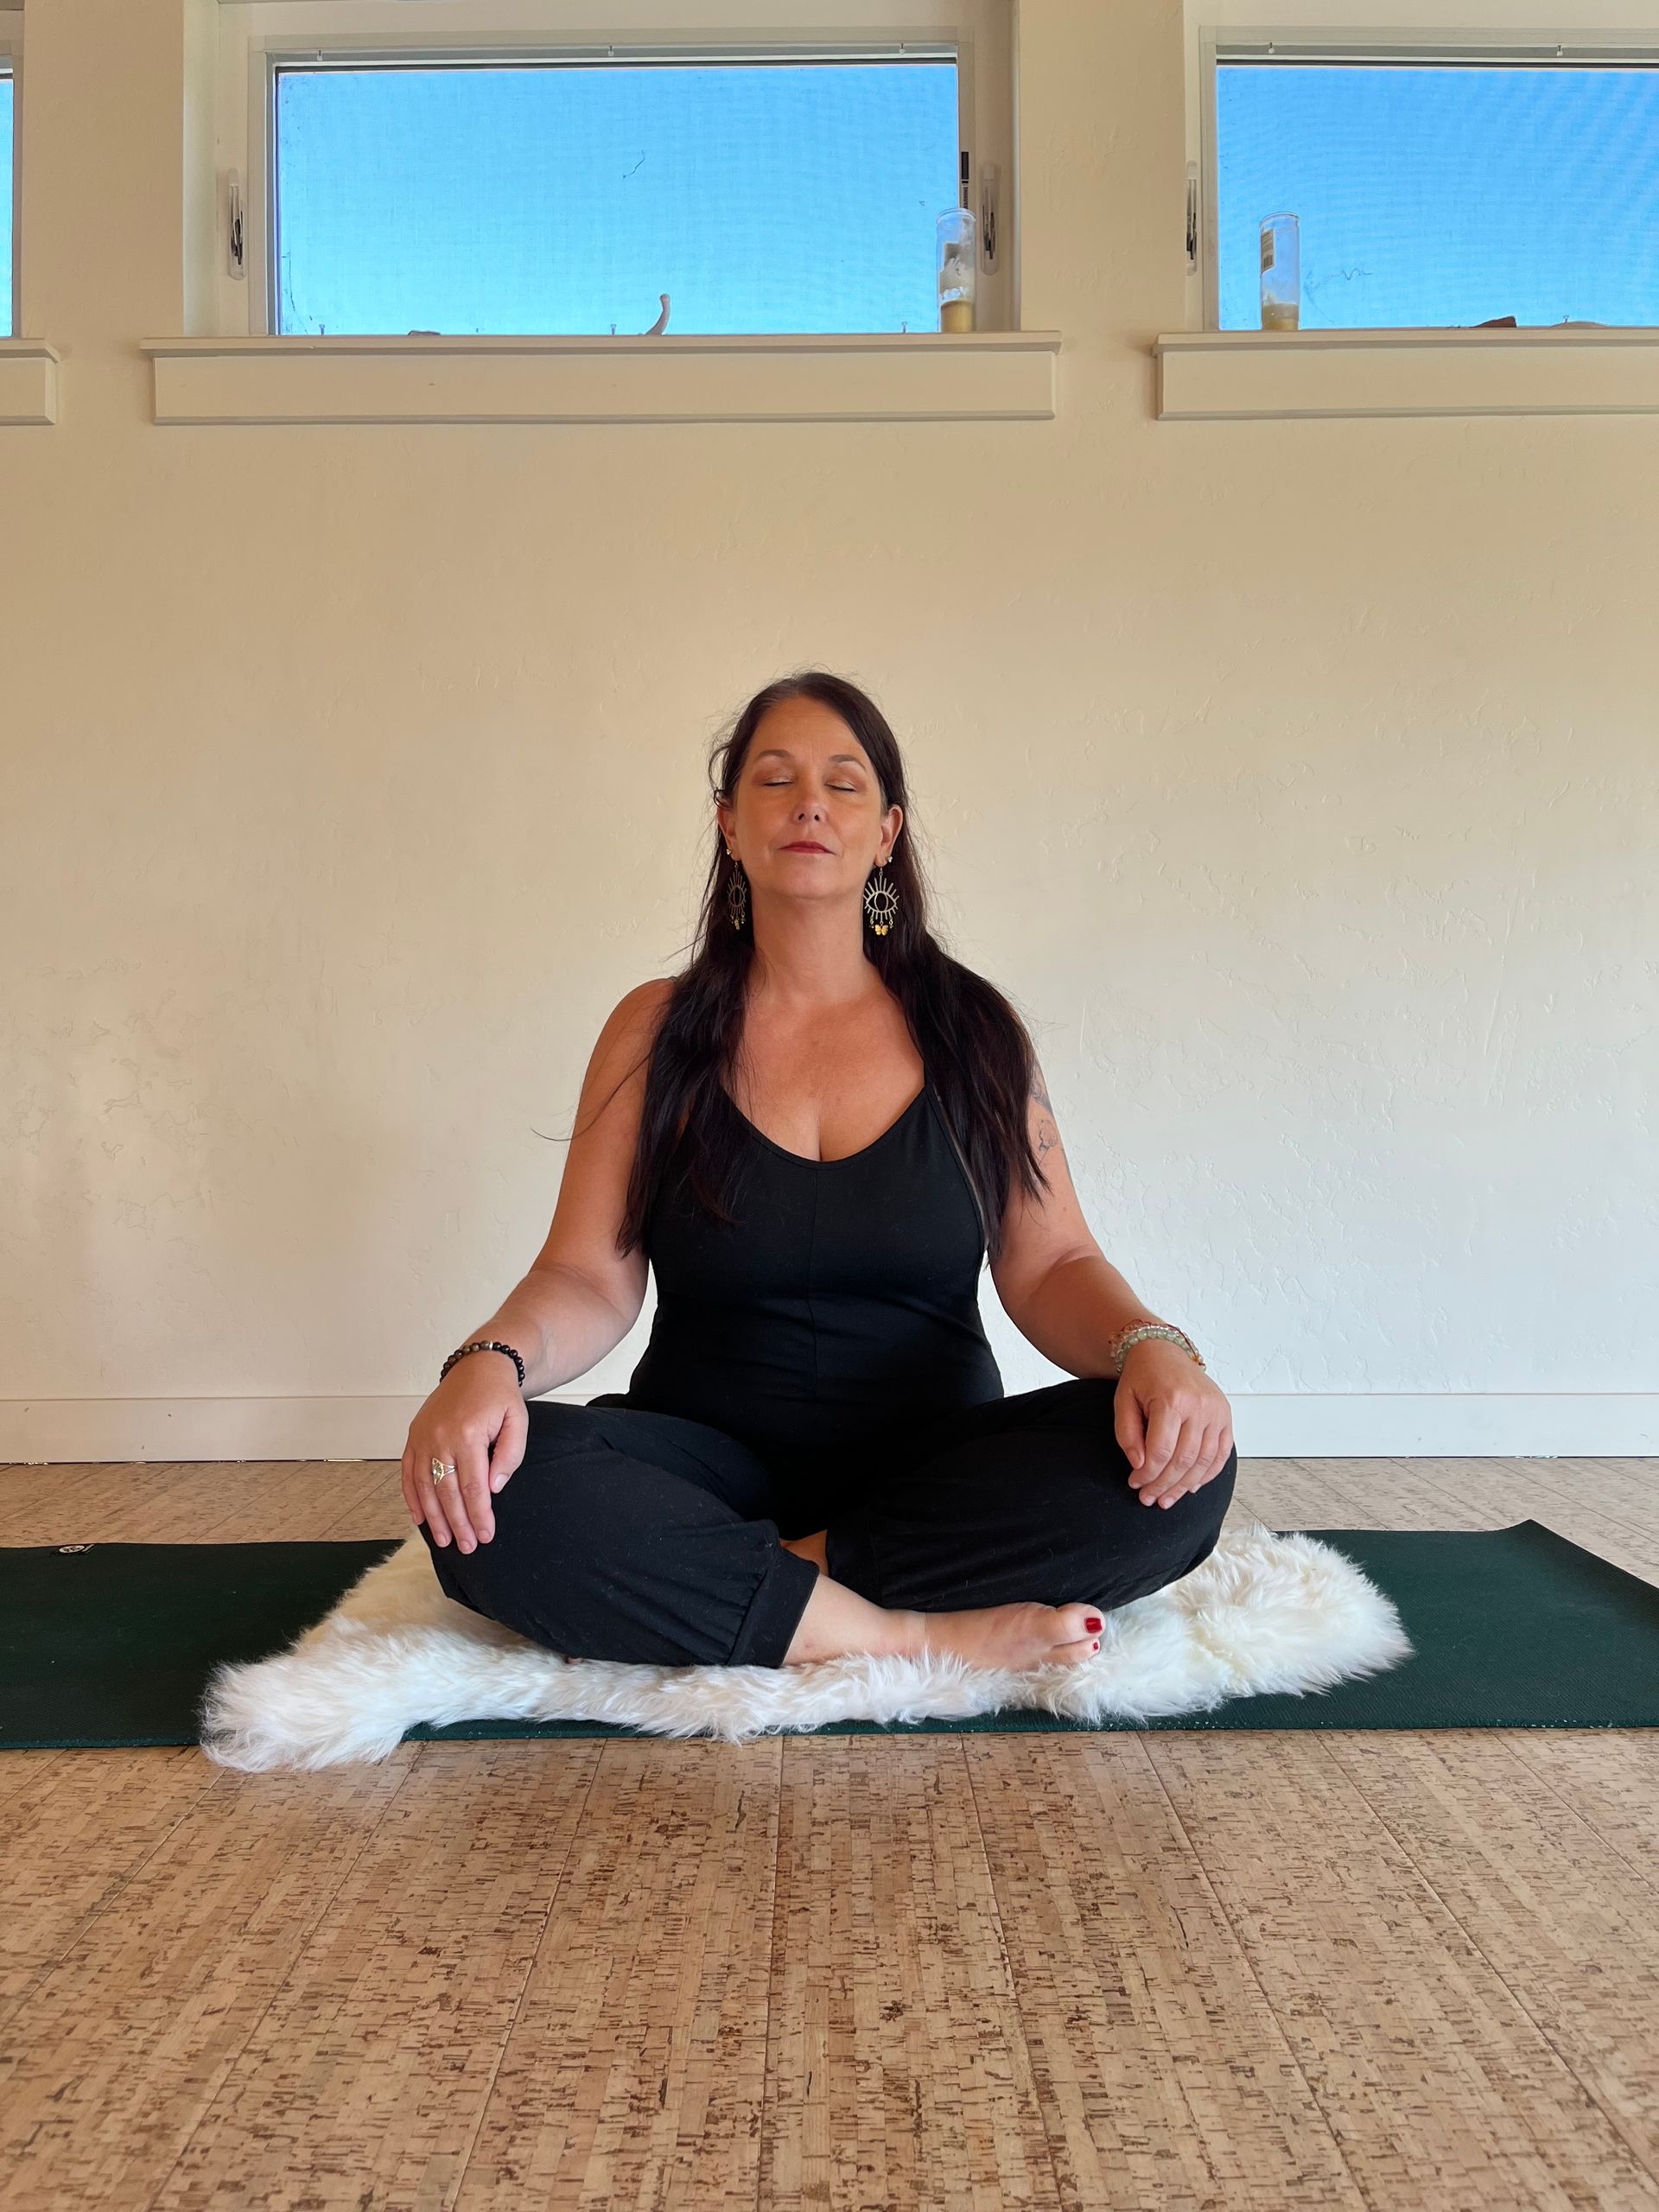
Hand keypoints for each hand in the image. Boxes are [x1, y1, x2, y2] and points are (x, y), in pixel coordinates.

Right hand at [401, 1354, 527, 1552]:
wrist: (477, 1368)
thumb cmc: (499, 1397)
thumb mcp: (517, 1421)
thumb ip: (509, 1456)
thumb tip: (493, 1489)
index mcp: (468, 1434)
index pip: (473, 1485)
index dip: (479, 1514)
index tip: (486, 1535)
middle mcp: (440, 1437)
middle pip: (448, 1491)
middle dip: (458, 1523)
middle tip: (468, 1546)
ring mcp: (423, 1437)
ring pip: (425, 1486)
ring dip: (434, 1517)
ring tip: (445, 1540)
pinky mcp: (414, 1436)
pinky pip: (408, 1472)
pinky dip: (412, 1497)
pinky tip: (419, 1518)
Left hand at [1112, 1340, 1234, 1508]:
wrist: (1164, 1351)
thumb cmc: (1141, 1377)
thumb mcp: (1123, 1401)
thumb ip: (1128, 1435)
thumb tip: (1141, 1466)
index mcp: (1172, 1399)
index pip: (1161, 1451)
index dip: (1147, 1475)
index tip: (1134, 1484)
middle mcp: (1200, 1405)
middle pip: (1183, 1460)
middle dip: (1164, 1485)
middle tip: (1149, 1499)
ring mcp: (1217, 1411)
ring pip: (1204, 1461)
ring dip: (1185, 1486)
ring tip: (1167, 1499)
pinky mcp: (1226, 1416)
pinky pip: (1221, 1453)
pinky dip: (1208, 1474)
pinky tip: (1191, 1486)